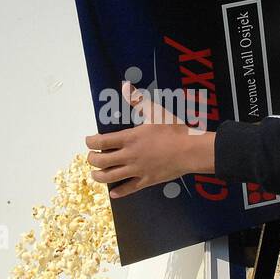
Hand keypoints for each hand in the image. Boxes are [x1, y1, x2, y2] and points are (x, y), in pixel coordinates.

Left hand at [84, 83, 215, 198]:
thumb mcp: (155, 111)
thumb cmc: (173, 129)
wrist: (190, 150)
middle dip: (91, 159)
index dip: (90, 142)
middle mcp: (129, 156)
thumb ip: (138, 100)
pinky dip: (118, 191)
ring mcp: (137, 170)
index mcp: (129, 138)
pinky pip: (129, 189)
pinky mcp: (146, 180)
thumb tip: (126, 85)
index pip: (100, 142)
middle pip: (100, 161)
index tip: (89, 141)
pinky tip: (113, 192)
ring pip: (110, 177)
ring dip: (98, 176)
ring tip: (96, 173)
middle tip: (92, 156)